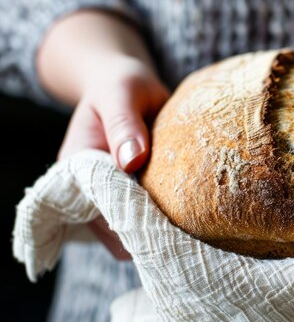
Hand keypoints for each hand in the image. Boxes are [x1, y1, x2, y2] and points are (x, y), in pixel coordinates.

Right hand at [38, 11, 169, 259]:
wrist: (124, 84)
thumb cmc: (120, 85)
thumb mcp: (121, 94)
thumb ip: (124, 124)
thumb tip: (131, 161)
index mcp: (76, 168)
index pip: (98, 209)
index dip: (129, 222)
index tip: (164, 224)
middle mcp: (87, 190)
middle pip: (115, 232)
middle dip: (147, 237)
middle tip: (186, 235)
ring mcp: (109, 197)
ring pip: (130, 235)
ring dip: (157, 235)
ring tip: (190, 232)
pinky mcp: (130, 197)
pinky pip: (144, 223)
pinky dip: (164, 227)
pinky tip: (189, 222)